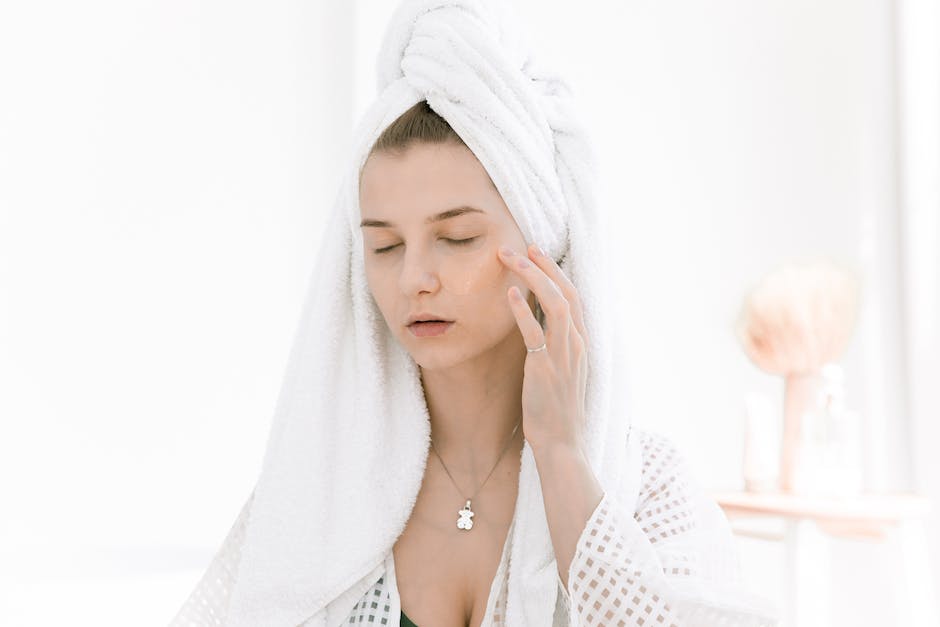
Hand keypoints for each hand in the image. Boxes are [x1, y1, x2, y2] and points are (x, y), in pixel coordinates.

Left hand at [498, 242, 588, 453]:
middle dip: (544, 264)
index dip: (556, 271)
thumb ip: (555, 345)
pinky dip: (522, 310)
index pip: (573, 296)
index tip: (537, 252)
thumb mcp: (562, 371)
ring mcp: (563, 355)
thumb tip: (537, 324)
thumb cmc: (557, 409)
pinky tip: (510, 293)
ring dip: (533, 277)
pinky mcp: (544, 368)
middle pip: (566, 292)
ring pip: (555, 304)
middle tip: (523, 244)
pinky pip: (535, 332)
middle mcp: (576, 344)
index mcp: (581, 343)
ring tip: (511, 259)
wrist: (562, 442)